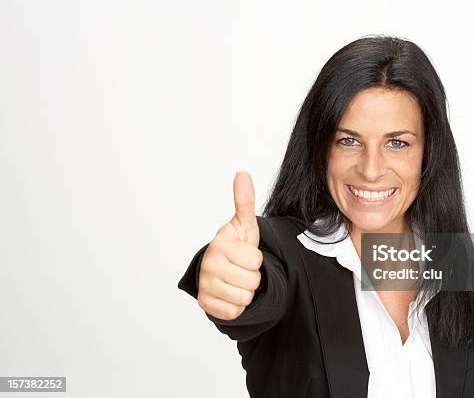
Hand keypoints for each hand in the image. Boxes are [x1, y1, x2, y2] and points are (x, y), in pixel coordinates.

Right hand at [197, 171, 262, 319]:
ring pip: (244, 299)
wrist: (219, 268)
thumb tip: (242, 173)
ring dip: (245, 292)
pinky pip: (234, 312)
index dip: (257, 260)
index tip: (246, 254)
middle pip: (252, 282)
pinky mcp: (205, 303)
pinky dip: (236, 306)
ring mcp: (205, 284)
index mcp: (220, 244)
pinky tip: (229, 293)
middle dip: (252, 277)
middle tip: (242, 269)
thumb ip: (244, 201)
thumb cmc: (236, 246)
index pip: (257, 262)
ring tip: (237, 280)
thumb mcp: (244, 225)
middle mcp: (209, 264)